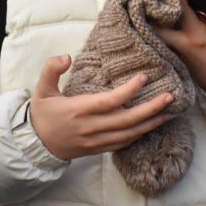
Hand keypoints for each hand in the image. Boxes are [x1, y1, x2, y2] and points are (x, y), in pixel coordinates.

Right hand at [29, 54, 174, 160]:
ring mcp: (96, 141)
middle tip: (169, 97)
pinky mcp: (98, 149)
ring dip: (151, 123)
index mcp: (78, 110)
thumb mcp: (41, 89)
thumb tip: (66, 56)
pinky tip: (151, 125)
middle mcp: (90, 127)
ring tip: (169, 112)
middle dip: (151, 109)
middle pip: (127, 120)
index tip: (144, 78)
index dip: (129, 91)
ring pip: (129, 134)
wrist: (36, 144)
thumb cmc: (42, 114)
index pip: (109, 101)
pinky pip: (124, 143)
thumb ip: (51, 69)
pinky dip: (139, 134)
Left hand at [154, 0, 205, 97]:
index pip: (183, 10)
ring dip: (151, 15)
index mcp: (198, 39)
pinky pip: (161, 38)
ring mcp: (174, 52)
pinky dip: (157, 25)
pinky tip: (156, 13)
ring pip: (155, 31)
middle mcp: (181, 45)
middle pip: (155, 23)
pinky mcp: (173, 57)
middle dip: (151, 5)